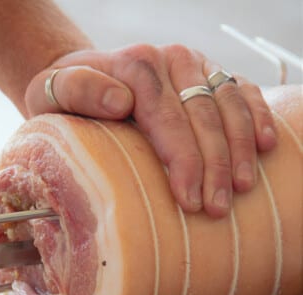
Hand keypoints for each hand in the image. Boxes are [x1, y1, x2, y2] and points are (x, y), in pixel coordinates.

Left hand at [25, 44, 276, 217]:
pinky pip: (240, 91)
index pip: (168, 119)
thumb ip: (81, 91)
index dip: (184, 161)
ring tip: (243, 188)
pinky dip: (256, 116)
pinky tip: (264, 145)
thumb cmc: (64, 96)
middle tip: (217, 208)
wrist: (78, 76)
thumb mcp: (56, 92)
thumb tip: (121, 101)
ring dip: (240, 149)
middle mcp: (171, 60)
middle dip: (215, 167)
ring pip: (229, 105)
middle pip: (203, 116)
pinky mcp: (205, 74)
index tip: (189, 200)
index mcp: (138, 66)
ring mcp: (193, 65)